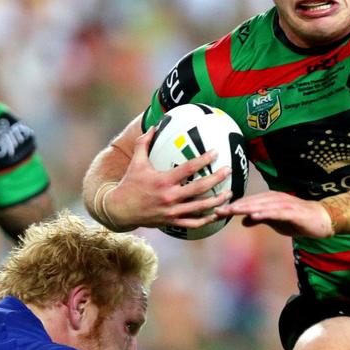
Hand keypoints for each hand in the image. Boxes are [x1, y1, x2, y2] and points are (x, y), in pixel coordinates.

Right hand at [104, 128, 232, 230]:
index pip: (189, 168)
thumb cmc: (130, 183)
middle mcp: (170, 196)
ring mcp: (172, 211)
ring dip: (217, 201)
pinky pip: (193, 223)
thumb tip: (153, 126)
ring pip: (200, 208)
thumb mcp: (136, 162)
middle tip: (228, 171)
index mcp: (163, 180)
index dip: (204, 159)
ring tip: (230, 193)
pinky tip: (217, 214)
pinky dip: (206, 219)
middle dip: (217, 179)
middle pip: (200, 188)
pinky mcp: (172, 222)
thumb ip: (144, 143)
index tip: (216, 152)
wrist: (120, 210)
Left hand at [215, 191, 332, 238]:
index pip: (248, 203)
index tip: (216, 212)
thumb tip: (243, 221)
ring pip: (262, 205)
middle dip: (234, 206)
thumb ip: (260, 219)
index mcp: (269, 200)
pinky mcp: (293, 212)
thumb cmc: (297, 219)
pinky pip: (277, 212)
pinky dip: (265, 213)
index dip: (232, 207)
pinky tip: (255, 215)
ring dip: (247, 207)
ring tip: (232, 211)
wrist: (322, 220)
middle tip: (218, 210)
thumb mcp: (275, 221)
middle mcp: (275, 199)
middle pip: (252, 202)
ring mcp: (284, 204)